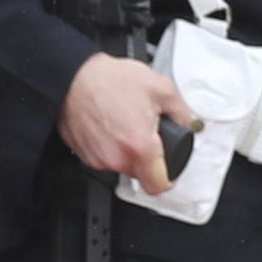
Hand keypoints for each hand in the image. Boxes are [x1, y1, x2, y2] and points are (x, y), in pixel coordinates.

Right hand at [61, 51, 192, 191]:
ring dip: (126, 150)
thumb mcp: (159, 87)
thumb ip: (181, 112)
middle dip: (146, 156)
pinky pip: (104, 158)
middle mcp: (117, 158)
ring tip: (124, 122)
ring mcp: (97, 159)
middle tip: (144, 131)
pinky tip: (109, 124)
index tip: (168, 169)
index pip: (159, 185)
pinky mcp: (83, 154)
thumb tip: (188, 123)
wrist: (73, 76)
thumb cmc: (109, 80)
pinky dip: (109, 146)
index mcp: (139, 146)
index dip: (168, 178)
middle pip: (141, 173)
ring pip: (121, 165)